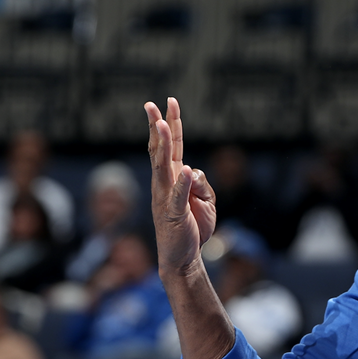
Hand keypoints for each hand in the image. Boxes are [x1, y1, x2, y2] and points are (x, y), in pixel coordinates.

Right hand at [145, 98, 216, 275]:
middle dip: (158, 126)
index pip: (171, 147)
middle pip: (161, 150)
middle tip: (152, 104)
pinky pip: (178, 196)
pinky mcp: (173, 214)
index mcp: (173, 178)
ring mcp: (166, 197)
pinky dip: (182, 183)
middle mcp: (165, 184)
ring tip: (161, 124)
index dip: (171, 124)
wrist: (183, 256)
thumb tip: (192, 171)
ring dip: (162, 145)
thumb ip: (200, 182)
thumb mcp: (205, 200)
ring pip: (163, 166)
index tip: (169, 102)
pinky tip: (185, 169)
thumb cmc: (193, 226)